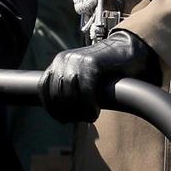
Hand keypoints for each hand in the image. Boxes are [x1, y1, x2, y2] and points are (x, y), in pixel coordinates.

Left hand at [38, 30, 159, 122]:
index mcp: (58, 62)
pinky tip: (95, 112)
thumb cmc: (106, 70)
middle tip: (80, 119)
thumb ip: (69, 88)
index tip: (61, 119)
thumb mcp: (81, 76)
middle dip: (66, 112)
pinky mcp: (92, 63)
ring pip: (69, 94)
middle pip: (56, 94)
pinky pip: (85, 91)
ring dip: (79, 112)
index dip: (50, 107)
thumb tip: (60, 115)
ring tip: (89, 117)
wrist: (128, 50)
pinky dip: (89, 106)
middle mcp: (64, 59)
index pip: (43, 87)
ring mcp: (77, 60)